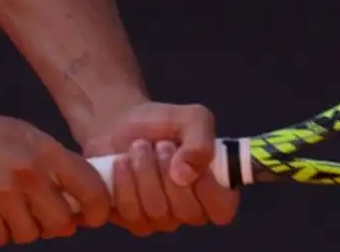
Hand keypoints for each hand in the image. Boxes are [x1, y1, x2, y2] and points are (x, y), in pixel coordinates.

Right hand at [0, 89, 111, 245]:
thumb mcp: (27, 136)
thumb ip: (55, 166)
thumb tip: (79, 202)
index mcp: (47, 151)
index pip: (93, 191)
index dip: (97, 211)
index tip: (88, 216)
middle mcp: (29, 172)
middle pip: (62, 224)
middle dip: (52, 225)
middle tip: (37, 213)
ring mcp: (2, 192)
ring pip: (29, 235)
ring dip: (21, 229)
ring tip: (7, 209)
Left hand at [81, 101, 239, 236]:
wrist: (117, 124)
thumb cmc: (160, 124)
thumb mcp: (191, 118)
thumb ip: (201, 142)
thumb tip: (186, 175)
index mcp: (211, 189)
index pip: (222, 209)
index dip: (208, 189)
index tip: (191, 160)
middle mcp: (189, 210)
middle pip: (187, 211)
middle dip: (168, 171)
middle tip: (159, 144)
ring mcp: (161, 219)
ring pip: (157, 212)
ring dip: (145, 171)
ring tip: (138, 147)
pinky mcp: (132, 220)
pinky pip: (131, 212)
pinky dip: (124, 182)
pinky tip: (121, 162)